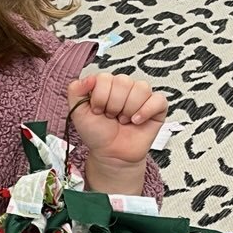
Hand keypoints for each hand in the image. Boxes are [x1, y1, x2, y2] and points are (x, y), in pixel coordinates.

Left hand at [68, 73, 166, 193]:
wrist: (111, 154)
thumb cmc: (97, 133)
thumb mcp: (77, 112)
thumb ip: (75, 91)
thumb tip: (89, 77)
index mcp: (107, 85)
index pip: (105, 78)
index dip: (100, 97)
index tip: (97, 111)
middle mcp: (125, 87)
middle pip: (123, 81)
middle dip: (113, 104)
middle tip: (111, 117)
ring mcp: (142, 96)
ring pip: (141, 88)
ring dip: (128, 109)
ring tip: (123, 120)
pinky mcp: (157, 107)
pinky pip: (158, 99)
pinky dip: (146, 111)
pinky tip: (136, 121)